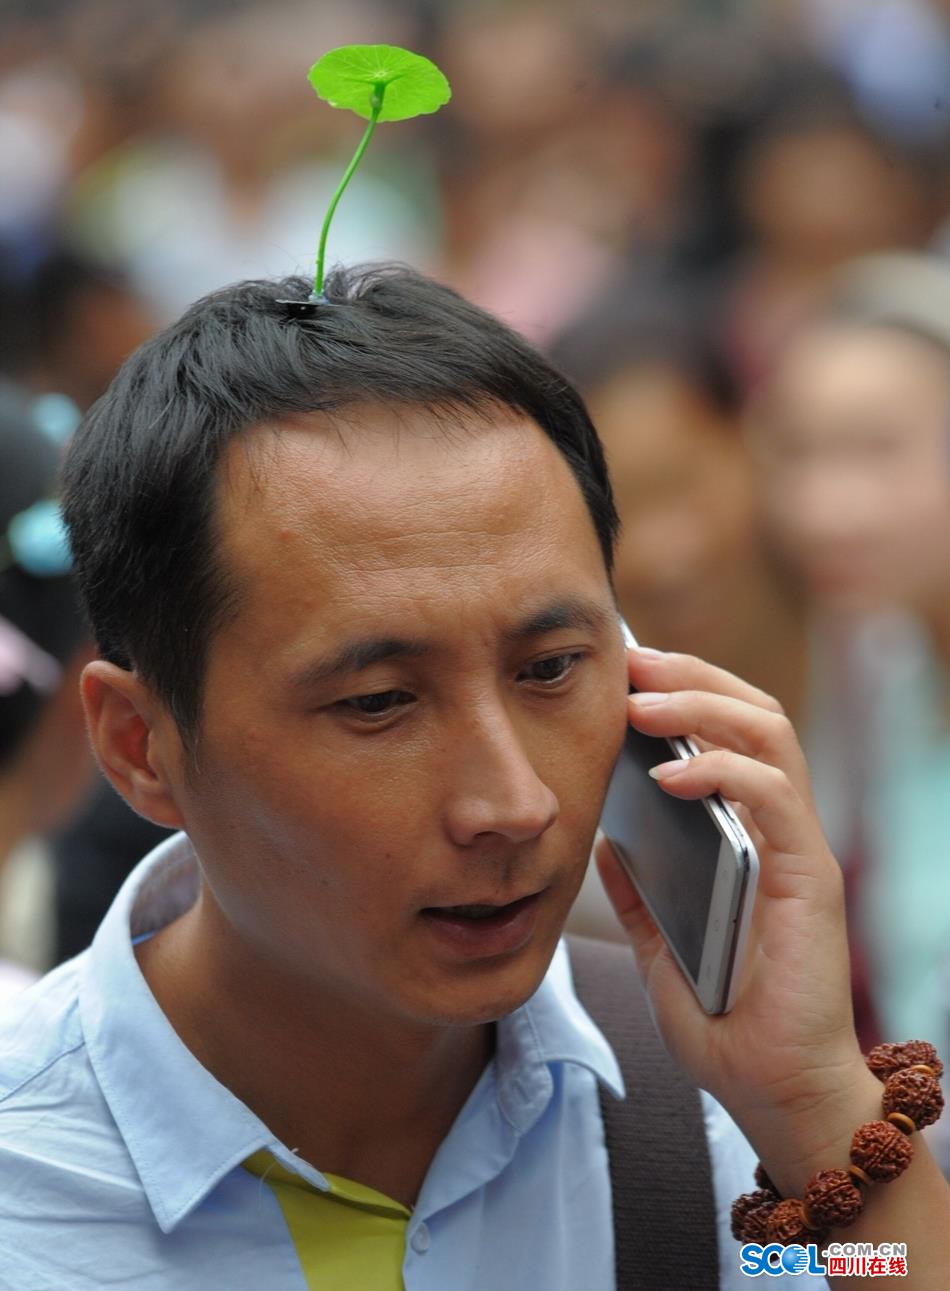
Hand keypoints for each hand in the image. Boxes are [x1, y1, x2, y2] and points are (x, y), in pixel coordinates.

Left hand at [596, 646, 875, 1189]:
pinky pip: (774, 797)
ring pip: (770, 736)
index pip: (727, 733)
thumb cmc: (727, 1022)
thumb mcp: (660, 946)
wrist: (774, 1093)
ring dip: (702, 705)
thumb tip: (603, 839)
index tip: (620, 673)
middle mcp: (780, 829)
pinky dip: (723, 770)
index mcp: (746, 836)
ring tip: (639, 702)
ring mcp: (798, 847)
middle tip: (630, 660)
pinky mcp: (809, 876)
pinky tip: (668, 774)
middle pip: (752, 714)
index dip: (681, 691)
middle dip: (691, 674)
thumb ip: (639, 891)